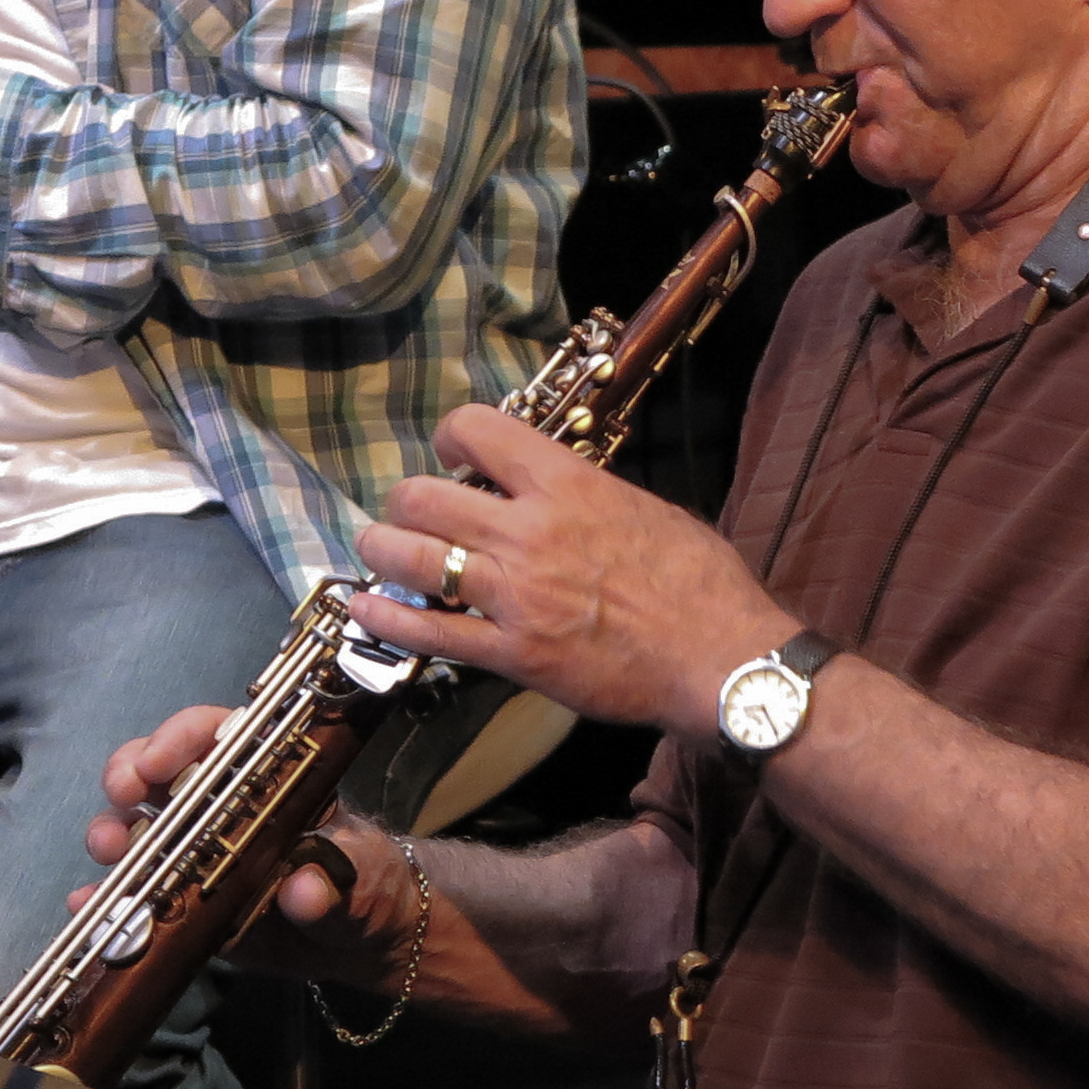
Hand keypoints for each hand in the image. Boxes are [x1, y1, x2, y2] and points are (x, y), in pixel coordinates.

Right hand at [77, 708, 414, 990]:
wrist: (367, 938)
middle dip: (131, 773)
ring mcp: (196, 852)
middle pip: (162, 770)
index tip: (159, 761)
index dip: (183, 737)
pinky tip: (86, 905)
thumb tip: (306, 889)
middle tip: (123, 795)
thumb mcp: (363, 878)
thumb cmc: (371, 883)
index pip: (219, 735)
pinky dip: (107, 898)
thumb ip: (336, 882)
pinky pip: (137, 893)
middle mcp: (222, 805)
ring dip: (114, 830)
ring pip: (140, 825)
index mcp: (267, 778)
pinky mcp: (183, 900)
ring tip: (107, 849)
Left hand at [344, 402, 796, 741]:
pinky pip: (431, 633)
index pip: (477, 431)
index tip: (452, 455)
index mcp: (566, 484)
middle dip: (405, 501)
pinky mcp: (513, 654)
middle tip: (410, 512)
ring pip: (415, 559)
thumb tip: (557, 489)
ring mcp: (516, 595)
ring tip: (379, 550)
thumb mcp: (646, 508)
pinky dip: (389, 619)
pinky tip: (368, 609)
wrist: (720, 657)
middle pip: (426, 497)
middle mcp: (529, 532)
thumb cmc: (700, 582)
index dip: (451, 437)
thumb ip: (590, 494)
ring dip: (384, 550)